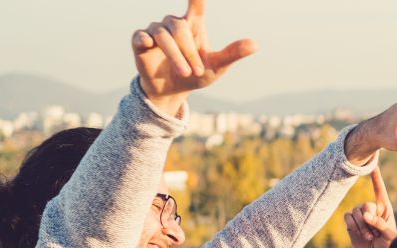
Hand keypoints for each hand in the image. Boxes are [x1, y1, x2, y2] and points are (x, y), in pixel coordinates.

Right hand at [131, 1, 254, 114]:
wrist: (173, 90)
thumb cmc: (196, 75)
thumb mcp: (217, 67)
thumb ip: (232, 54)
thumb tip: (255, 44)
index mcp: (193, 24)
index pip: (196, 4)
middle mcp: (174, 24)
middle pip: (179, 28)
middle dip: (188, 51)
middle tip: (196, 70)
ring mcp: (156, 30)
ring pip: (162, 35)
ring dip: (174, 55)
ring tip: (185, 72)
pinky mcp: (141, 41)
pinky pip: (140, 36)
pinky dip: (145, 40)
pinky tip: (149, 45)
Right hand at [344, 165, 396, 247]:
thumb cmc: (388, 246)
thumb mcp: (389, 236)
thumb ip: (380, 224)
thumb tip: (365, 215)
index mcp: (385, 208)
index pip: (379, 189)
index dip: (375, 177)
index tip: (372, 164)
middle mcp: (372, 208)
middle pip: (365, 205)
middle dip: (368, 221)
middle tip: (375, 234)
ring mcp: (360, 214)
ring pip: (355, 212)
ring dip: (361, 227)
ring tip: (369, 237)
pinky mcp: (351, 221)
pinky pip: (347, 217)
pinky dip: (353, 226)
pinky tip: (359, 234)